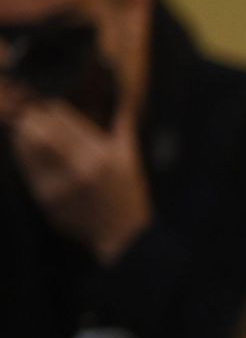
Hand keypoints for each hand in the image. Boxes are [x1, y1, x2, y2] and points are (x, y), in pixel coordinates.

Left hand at [8, 95, 150, 260]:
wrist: (122, 235)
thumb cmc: (127, 195)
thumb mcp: (130, 160)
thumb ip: (123, 128)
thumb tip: (124, 101)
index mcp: (101, 153)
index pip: (62, 117)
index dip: (50, 108)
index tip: (47, 108)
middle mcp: (79, 166)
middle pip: (40, 129)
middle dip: (31, 119)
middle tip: (28, 116)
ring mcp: (61, 183)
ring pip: (28, 148)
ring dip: (22, 135)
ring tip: (24, 131)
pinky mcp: (47, 197)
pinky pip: (27, 169)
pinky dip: (24, 157)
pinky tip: (27, 153)